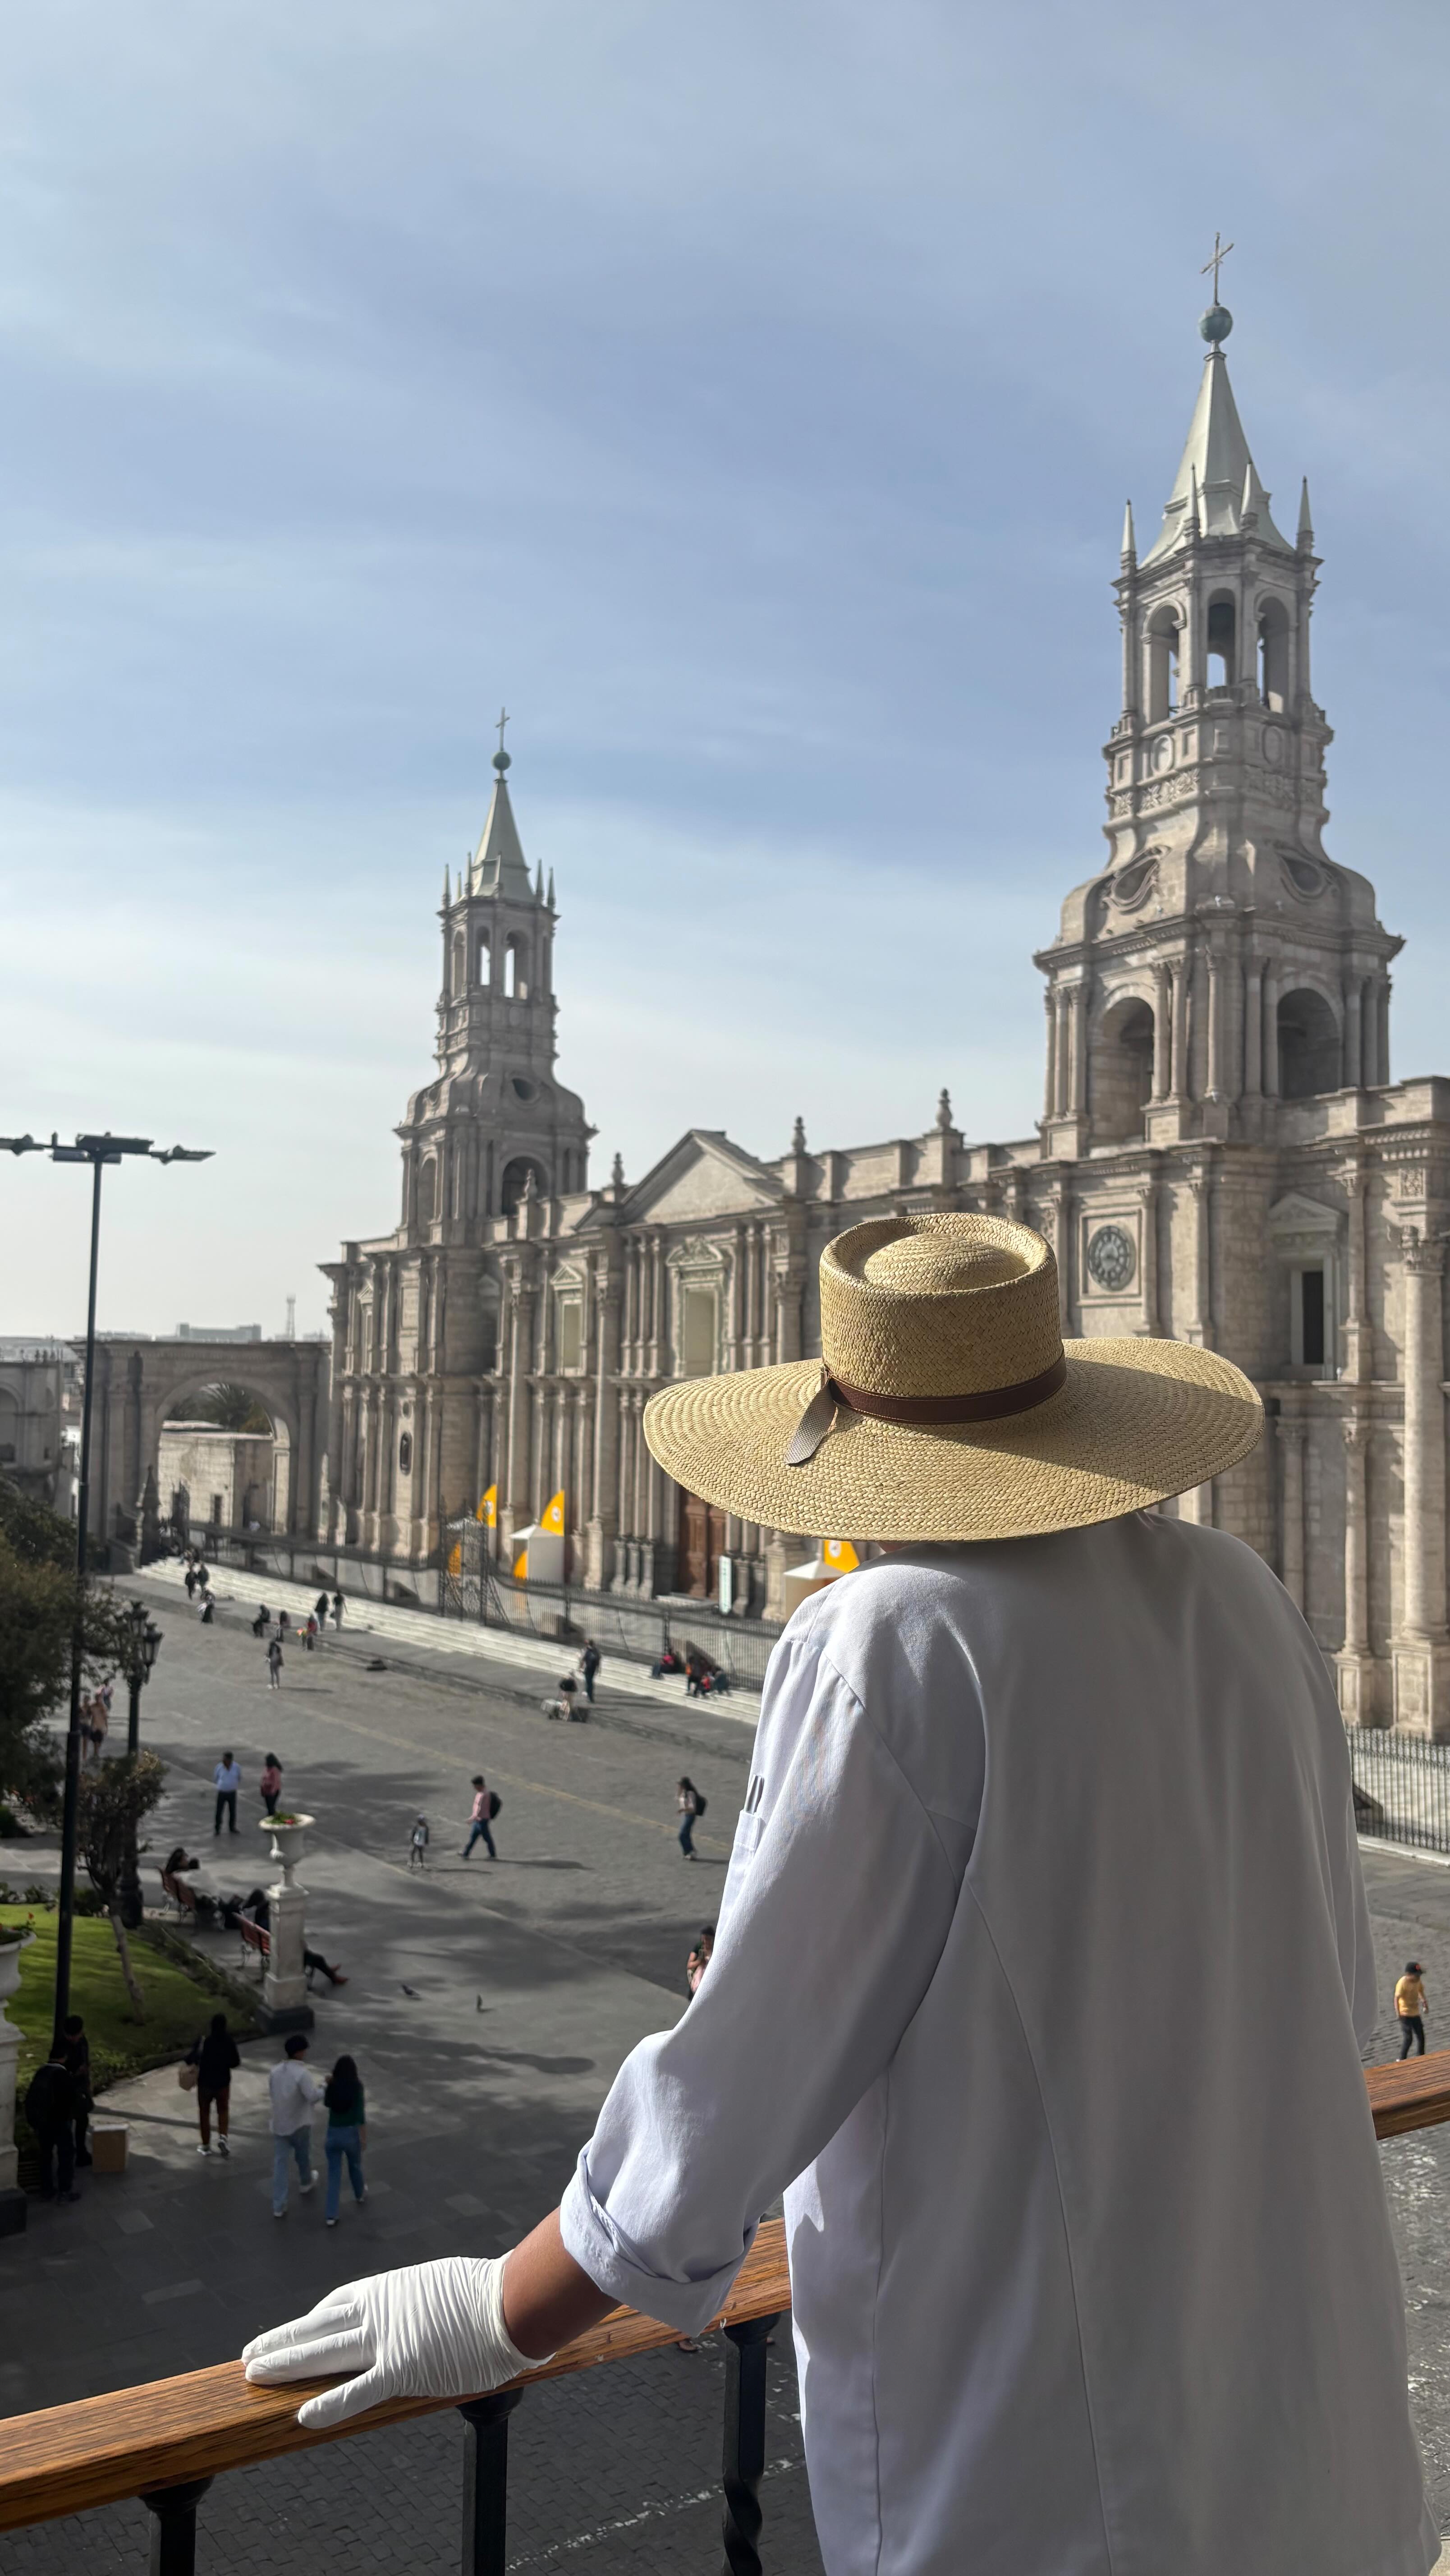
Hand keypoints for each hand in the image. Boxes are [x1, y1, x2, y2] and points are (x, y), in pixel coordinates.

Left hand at [242, 2254, 541, 2429]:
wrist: (510, 2302)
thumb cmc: (488, 2292)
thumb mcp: (441, 2286)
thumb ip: (421, 2302)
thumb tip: (424, 2311)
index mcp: (389, 2289)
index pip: (337, 2304)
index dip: (310, 2320)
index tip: (294, 2330)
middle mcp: (379, 2311)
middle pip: (319, 2327)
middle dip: (282, 2342)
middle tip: (249, 2355)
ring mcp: (388, 2340)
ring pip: (326, 2353)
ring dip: (287, 2364)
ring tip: (254, 2374)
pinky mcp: (402, 2368)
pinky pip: (358, 2390)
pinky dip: (329, 2403)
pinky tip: (303, 2416)